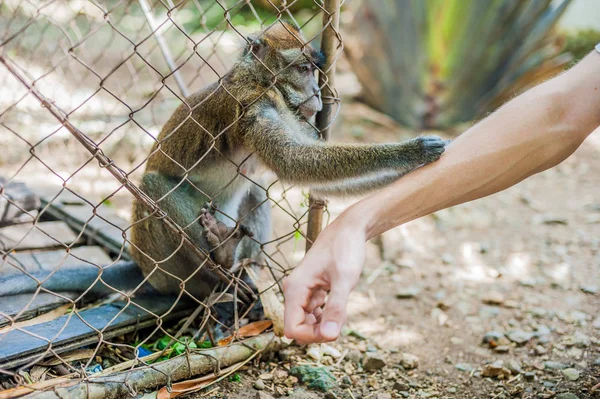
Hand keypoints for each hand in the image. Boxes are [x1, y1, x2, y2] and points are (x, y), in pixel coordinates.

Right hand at [283, 212, 366, 342]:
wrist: (349, 229)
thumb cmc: (345, 249)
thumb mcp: (345, 280)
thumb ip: (336, 308)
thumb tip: (329, 336)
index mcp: (295, 289)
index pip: (292, 329)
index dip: (312, 336)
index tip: (334, 330)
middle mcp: (293, 290)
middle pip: (298, 327)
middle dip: (319, 331)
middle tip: (341, 319)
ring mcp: (301, 290)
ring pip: (306, 320)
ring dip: (323, 323)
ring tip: (340, 309)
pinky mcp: (310, 289)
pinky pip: (312, 312)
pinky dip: (325, 314)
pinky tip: (338, 304)